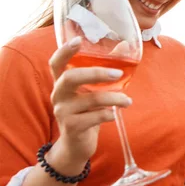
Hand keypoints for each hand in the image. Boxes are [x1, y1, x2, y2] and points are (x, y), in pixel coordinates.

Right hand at [47, 37, 131, 172]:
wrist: (76, 145)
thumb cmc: (87, 111)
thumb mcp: (94, 90)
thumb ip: (106, 69)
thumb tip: (126, 45)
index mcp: (62, 83)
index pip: (56, 63)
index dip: (64, 51)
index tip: (78, 40)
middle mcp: (58, 95)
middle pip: (71, 77)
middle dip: (96, 73)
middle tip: (118, 74)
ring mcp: (63, 111)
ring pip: (90, 99)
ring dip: (114, 98)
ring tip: (128, 100)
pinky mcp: (71, 127)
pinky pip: (93, 117)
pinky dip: (108, 114)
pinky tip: (115, 114)